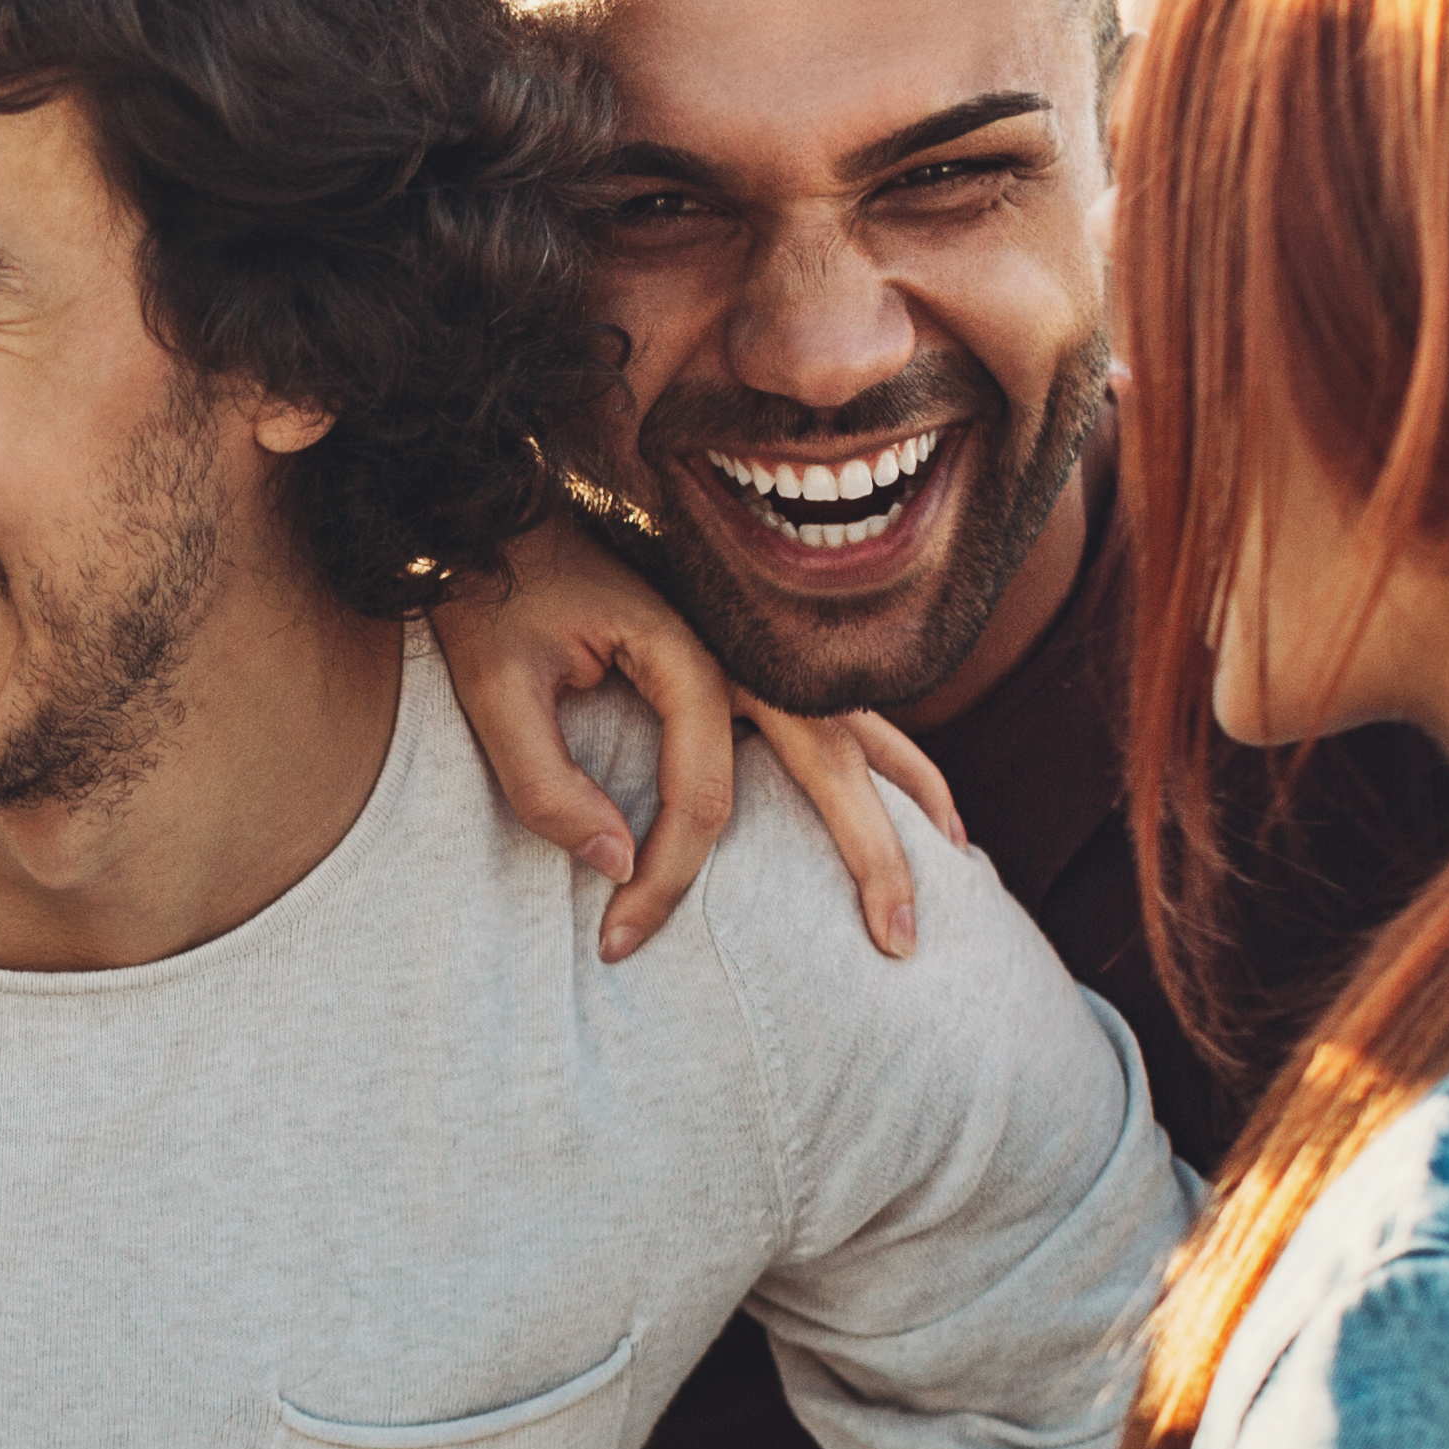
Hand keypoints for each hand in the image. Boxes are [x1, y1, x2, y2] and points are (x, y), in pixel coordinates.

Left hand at [435, 519, 964, 960]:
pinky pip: (836, 708)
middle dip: (873, 856)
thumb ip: (543, 782)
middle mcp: (745, 649)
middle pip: (832, 763)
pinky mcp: (750, 644)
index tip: (618, 943)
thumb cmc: (495, 595)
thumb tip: (614, 865)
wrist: (500, 506)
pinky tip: (907, 790)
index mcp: (690, 654)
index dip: (664, 881)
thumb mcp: (492, 686)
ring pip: (862, 726)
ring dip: (912, 791)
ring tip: (957, 856)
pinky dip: (883, 752)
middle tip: (899, 943)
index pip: (699, 802)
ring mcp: (759, 643)